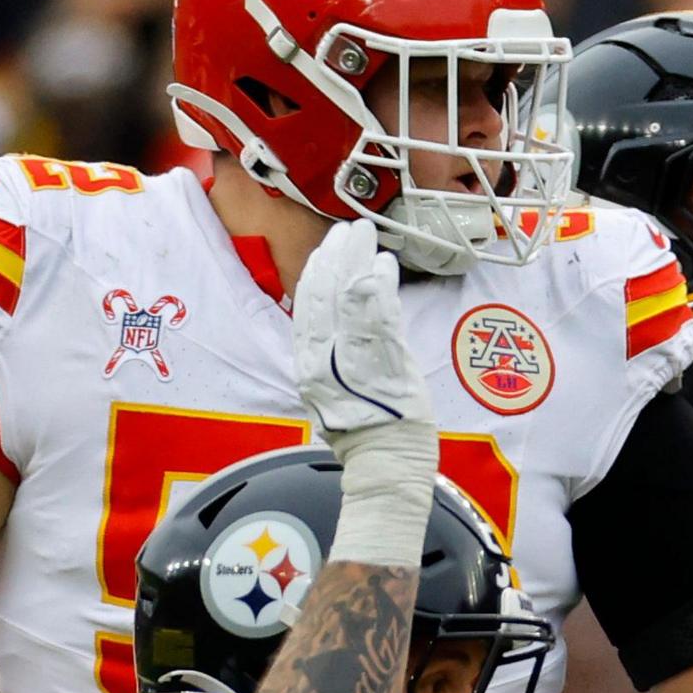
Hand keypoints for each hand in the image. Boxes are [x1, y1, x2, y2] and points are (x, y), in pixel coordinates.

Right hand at [289, 221, 430, 451]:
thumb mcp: (332, 391)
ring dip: (358, 260)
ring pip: (349, 298)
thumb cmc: (367, 430)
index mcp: (309, 365)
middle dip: (336, 257)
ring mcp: (352, 359)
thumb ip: (331, 355)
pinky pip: (380, 315)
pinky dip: (381, 286)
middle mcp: (323, 359)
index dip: (316, 275)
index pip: (306, 308)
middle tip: (348, 230)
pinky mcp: (383, 363)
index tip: (325, 251)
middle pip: (324, 294)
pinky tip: (385, 264)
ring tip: (365, 236)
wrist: (385, 462)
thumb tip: (338, 321)